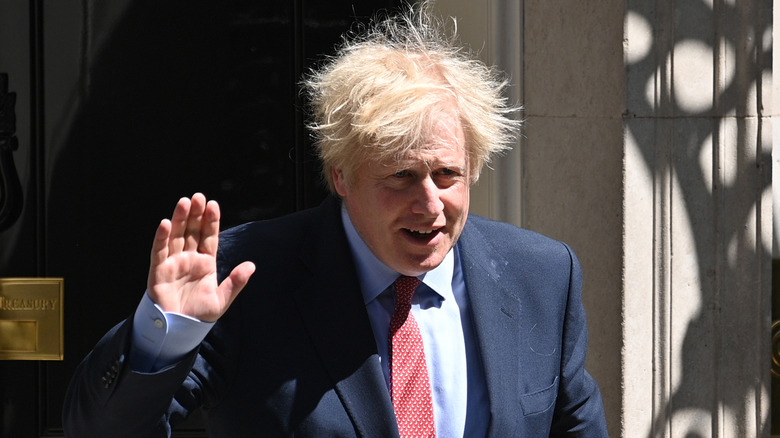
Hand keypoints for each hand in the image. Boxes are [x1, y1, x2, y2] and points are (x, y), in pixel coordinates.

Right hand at [147, 193, 255, 321]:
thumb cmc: (199, 314)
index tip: (214, 204)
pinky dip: (161, 237)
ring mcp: (173, 263)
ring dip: (179, 219)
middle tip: (198, 196)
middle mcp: (189, 258)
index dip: (211, 221)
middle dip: (195, 214)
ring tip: (184, 202)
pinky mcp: (159, 270)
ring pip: (176, 236)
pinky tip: (165, 223)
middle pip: (192, 231)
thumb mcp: (222, 299)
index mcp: (205, 263)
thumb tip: (251, 265)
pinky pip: (159, 251)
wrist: (179, 330)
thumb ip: (235, 283)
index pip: (209, 237)